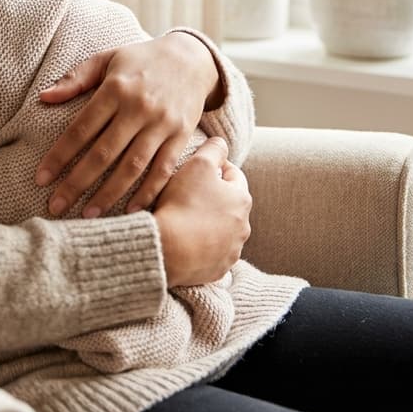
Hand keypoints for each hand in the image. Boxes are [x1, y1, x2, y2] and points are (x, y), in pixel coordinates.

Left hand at [34, 33, 221, 216]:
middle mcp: (138, 108)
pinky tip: (131, 211)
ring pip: (132, 166)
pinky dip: (147, 192)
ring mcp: (161, 124)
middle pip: (103, 153)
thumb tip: (43, 97)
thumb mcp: (106, 59)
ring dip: (109, 194)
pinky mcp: (181, 137)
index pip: (81, 128)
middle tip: (56, 206)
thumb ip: (75, 78)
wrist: (191, 59)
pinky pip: (163, 170)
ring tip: (87, 215)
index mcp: (115, 89)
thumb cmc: (140, 61)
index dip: (59, 155)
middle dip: (77, 183)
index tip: (41, 178)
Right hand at [153, 136, 251, 287]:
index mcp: (241, 199)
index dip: (215, 167)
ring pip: (221, 229)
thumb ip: (213, 149)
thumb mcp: (198, 164)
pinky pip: (211, 252)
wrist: (170, 249)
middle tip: (186, 192)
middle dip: (212, 196)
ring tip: (183, 217)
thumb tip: (221, 143)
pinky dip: (201, 245)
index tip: (196, 168)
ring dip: (208, 222)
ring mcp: (231, 250)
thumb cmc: (184, 203)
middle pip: (228, 203)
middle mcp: (243, 226)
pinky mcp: (217, 269)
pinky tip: (184, 239)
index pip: (233, 174)